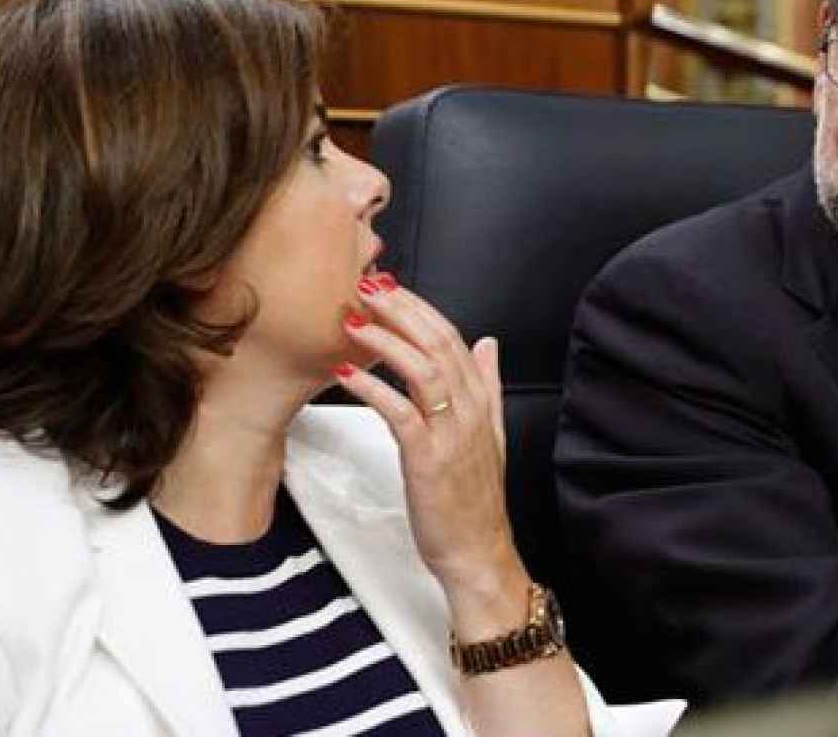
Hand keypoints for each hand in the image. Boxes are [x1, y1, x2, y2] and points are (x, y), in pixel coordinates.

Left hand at [332, 273, 523, 602]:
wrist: (477, 552)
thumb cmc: (472, 498)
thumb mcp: (490, 435)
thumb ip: (488, 385)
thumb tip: (490, 342)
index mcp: (480, 401)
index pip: (453, 337)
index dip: (420, 307)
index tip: (390, 284)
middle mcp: (469, 411)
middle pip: (438, 343)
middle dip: (401, 310)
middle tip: (367, 285)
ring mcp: (451, 434)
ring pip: (424, 369)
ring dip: (387, 340)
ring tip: (354, 320)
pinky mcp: (429, 459)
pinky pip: (400, 412)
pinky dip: (374, 388)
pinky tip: (347, 373)